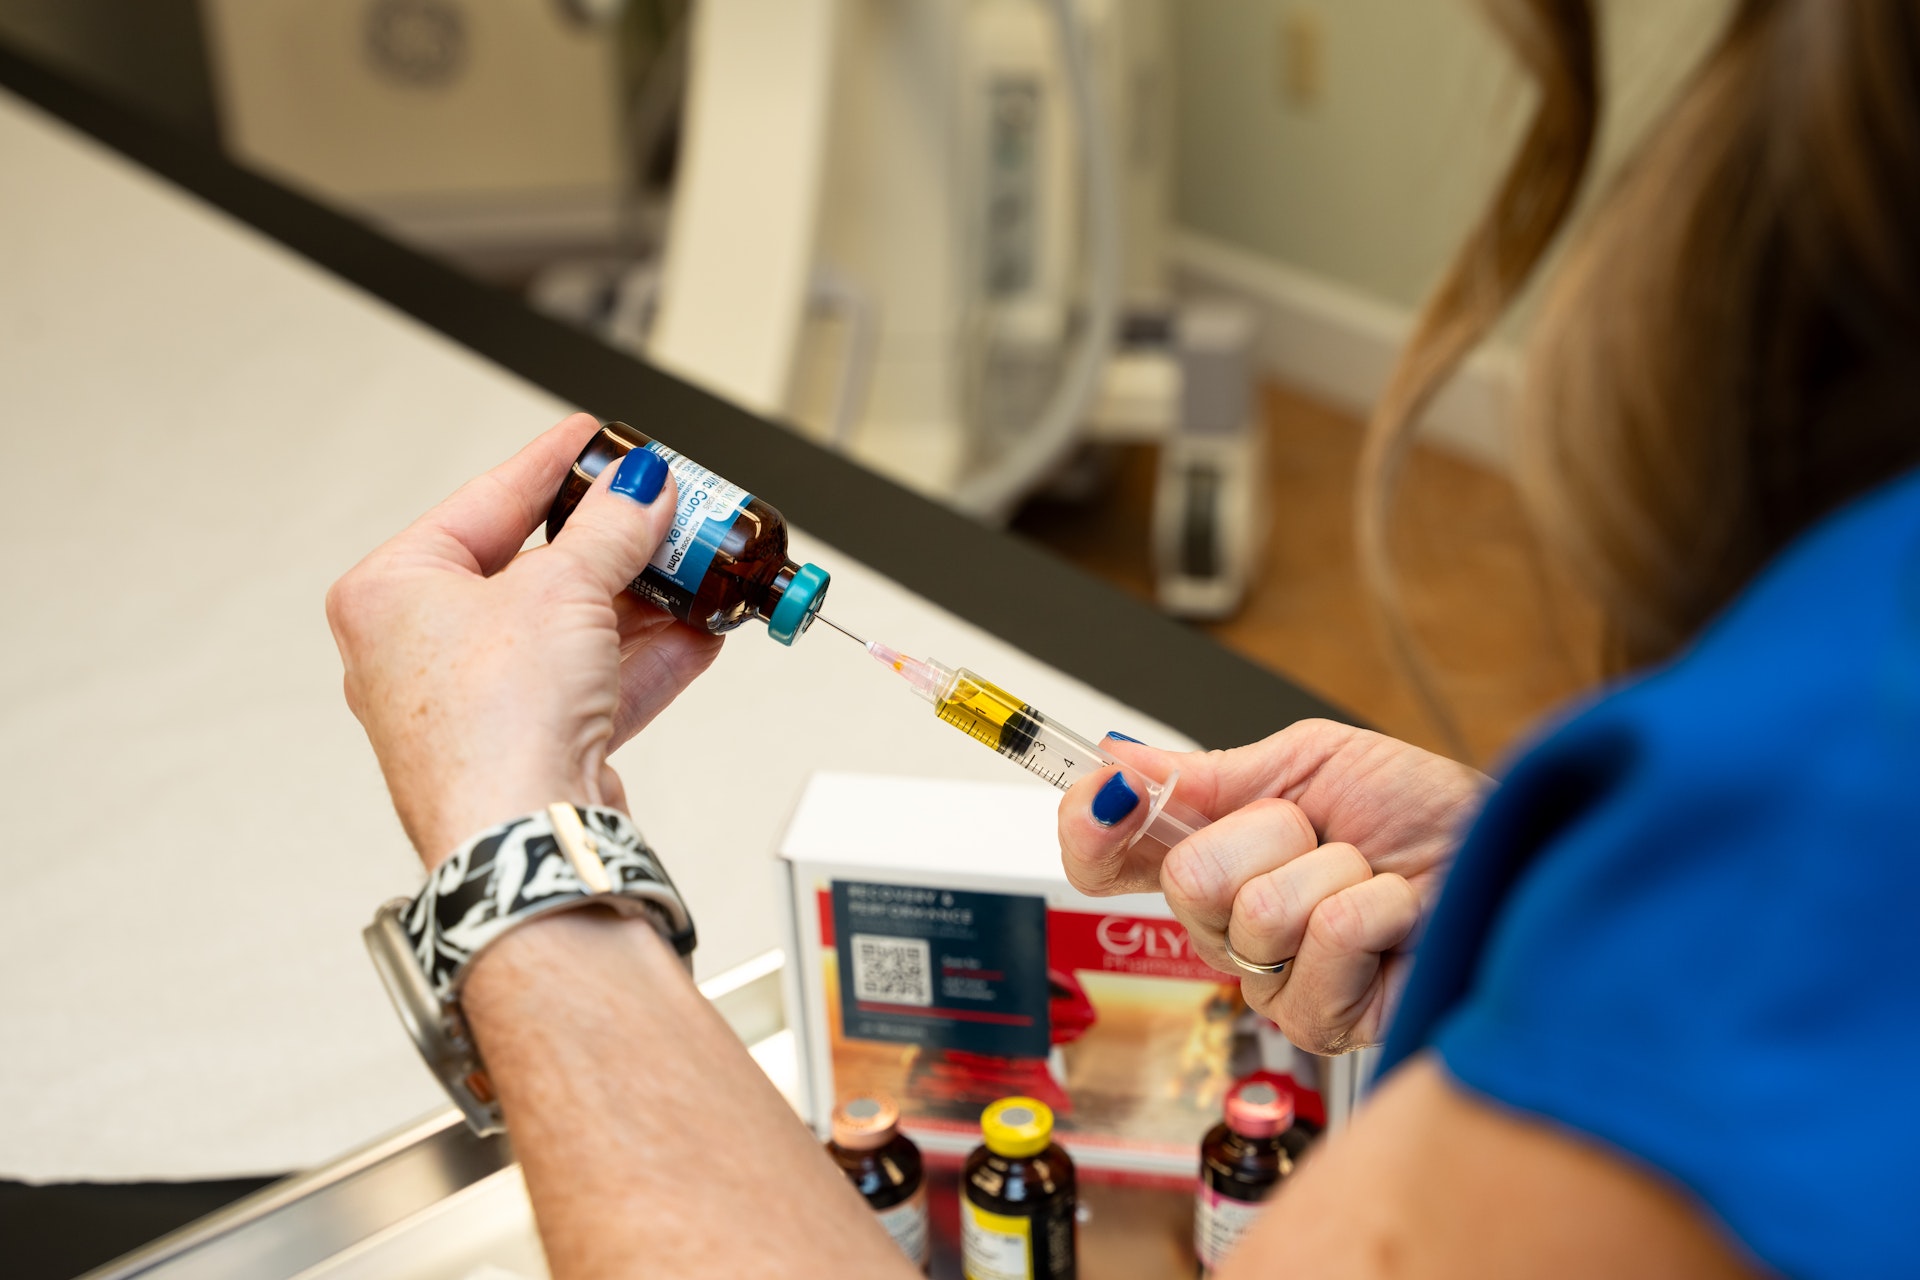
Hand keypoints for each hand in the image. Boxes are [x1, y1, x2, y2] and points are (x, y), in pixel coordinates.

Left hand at [326, 413, 723, 866]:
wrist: (523, 839)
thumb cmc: (493, 725)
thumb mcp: (563, 588)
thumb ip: (610, 529)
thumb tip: (638, 491)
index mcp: (390, 593)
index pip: (485, 501)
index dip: (552, 464)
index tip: (595, 437)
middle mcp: (418, 649)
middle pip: (533, 570)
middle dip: (611, 545)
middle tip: (659, 509)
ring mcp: (475, 705)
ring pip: (569, 632)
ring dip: (641, 603)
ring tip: (695, 570)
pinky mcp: (527, 747)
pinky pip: (590, 685)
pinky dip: (643, 659)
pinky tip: (696, 633)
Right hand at [1058, 719, 1488, 1051]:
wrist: (1506, 856)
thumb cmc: (1426, 815)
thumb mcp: (1312, 762)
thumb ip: (1208, 772)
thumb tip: (1115, 760)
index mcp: (1216, 856)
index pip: (1110, 857)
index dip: (1091, 827)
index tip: (1106, 793)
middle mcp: (1228, 925)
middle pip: (1186, 877)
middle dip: (1272, 832)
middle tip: (1324, 834)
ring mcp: (1269, 980)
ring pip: (1257, 912)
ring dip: (1337, 871)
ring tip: (1375, 878)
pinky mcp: (1319, 1022)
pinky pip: (1320, 942)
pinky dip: (1375, 908)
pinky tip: (1396, 918)